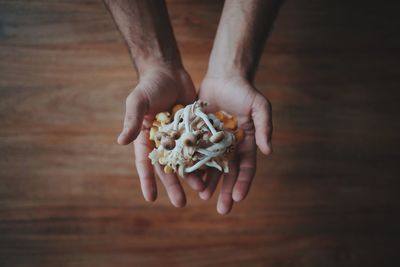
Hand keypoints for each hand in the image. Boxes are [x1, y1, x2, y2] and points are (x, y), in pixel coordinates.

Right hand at [117, 65, 204, 206]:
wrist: (169, 71)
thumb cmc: (149, 85)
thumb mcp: (138, 101)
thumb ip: (132, 121)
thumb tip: (120, 142)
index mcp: (146, 137)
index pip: (145, 163)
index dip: (147, 180)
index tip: (151, 199)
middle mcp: (163, 141)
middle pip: (168, 167)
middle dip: (174, 185)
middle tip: (180, 204)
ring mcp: (180, 137)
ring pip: (186, 161)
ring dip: (192, 176)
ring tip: (201, 191)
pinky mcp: (194, 130)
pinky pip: (200, 147)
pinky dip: (205, 159)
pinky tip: (213, 172)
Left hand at [198, 75, 272, 213]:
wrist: (224, 77)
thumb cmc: (244, 90)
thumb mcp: (259, 106)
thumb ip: (264, 126)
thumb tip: (268, 150)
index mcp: (246, 143)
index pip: (247, 167)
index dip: (243, 182)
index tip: (238, 198)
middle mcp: (230, 147)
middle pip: (228, 173)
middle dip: (226, 191)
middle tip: (222, 209)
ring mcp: (214, 143)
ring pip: (210, 167)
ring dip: (208, 182)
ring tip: (203, 196)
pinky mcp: (199, 135)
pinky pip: (195, 153)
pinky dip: (192, 165)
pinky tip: (187, 177)